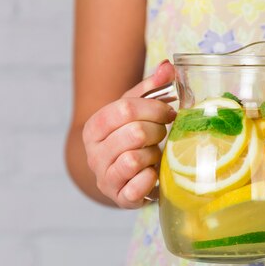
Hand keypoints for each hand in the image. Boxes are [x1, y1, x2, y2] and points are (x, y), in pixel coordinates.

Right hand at [82, 60, 175, 208]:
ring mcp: (105, 178)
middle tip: (163, 134)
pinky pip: (138, 186)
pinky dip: (151, 178)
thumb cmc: (132, 138)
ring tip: (155, 154)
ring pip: (134, 160)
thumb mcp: (138, 110)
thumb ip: (153, 87)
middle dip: (157, 131)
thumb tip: (169, 66)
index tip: (170, 112)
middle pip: (134, 133)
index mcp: (95, 127)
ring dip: (153, 155)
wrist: (122, 176)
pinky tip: (153, 172)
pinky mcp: (119, 198)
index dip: (155, 109)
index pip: (125, 109)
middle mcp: (94, 153)